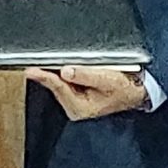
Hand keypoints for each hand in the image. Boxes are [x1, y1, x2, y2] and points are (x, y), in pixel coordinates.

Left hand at [27, 66, 151, 120]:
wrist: (135, 90)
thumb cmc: (124, 87)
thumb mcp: (107, 79)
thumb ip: (86, 74)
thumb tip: (66, 71)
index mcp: (80, 108)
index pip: (59, 88)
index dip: (45, 77)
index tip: (32, 70)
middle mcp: (74, 106)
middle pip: (55, 85)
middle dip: (48, 72)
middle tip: (37, 60)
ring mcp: (74, 100)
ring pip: (58, 82)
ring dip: (54, 70)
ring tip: (51, 61)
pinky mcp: (75, 93)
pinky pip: (63, 80)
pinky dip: (61, 71)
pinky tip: (62, 65)